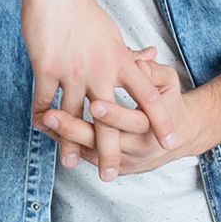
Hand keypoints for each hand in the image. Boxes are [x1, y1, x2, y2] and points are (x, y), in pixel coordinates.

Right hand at [18, 0, 178, 162]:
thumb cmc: (83, 11)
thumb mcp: (112, 32)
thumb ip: (129, 53)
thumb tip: (152, 57)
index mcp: (120, 59)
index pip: (148, 95)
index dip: (160, 119)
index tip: (172, 141)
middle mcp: (100, 69)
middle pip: (110, 118)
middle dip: (111, 150)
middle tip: (114, 177)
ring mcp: (73, 70)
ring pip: (73, 116)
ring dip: (71, 144)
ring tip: (74, 165)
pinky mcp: (47, 67)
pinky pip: (45, 100)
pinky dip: (42, 117)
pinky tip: (42, 128)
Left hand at [34, 56, 203, 179]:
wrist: (179, 136)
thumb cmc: (169, 101)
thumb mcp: (167, 83)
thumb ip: (151, 71)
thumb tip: (140, 58)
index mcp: (153, 127)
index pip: (132, 122)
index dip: (114, 114)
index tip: (94, 104)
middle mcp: (136, 147)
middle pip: (102, 141)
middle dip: (75, 130)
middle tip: (50, 116)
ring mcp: (122, 159)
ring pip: (87, 150)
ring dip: (62, 136)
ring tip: (40, 119)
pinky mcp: (110, 163)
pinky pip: (82, 152)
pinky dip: (63, 140)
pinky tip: (43, 125)